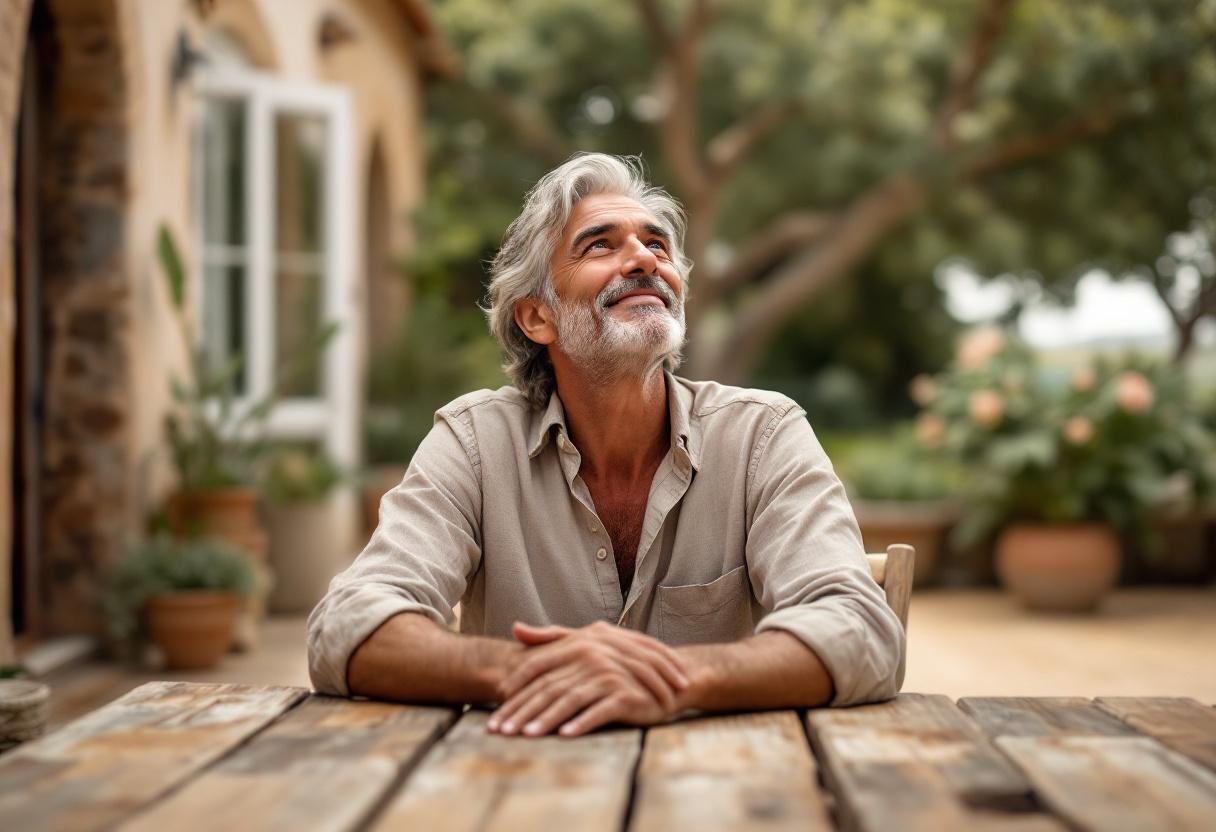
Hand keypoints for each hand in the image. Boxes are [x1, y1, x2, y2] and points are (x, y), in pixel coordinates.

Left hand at [486, 621, 690, 737]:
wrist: (668, 677)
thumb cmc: (620, 665)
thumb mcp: (586, 644)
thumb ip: (551, 638)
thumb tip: (515, 628)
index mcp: (578, 645)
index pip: (538, 667)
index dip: (516, 689)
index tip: (496, 709)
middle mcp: (591, 657)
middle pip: (548, 687)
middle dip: (521, 711)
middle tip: (499, 732)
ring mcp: (609, 675)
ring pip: (569, 699)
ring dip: (545, 720)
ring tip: (526, 736)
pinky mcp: (627, 695)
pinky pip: (600, 711)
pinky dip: (582, 723)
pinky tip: (566, 736)